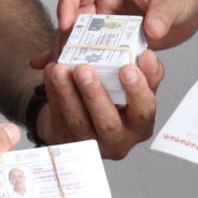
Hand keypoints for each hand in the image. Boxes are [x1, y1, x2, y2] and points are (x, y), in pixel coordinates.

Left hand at [36, 49, 163, 160]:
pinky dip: (53, 92)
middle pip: (108, 124)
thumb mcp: (131, 81)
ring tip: (60, 68)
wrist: (86, 112)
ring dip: (67, 93)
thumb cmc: (114, 94)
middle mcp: (117, 139)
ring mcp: (89, 142)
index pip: (144, 110)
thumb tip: (146, 55)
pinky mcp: (64, 139)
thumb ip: (138, 65)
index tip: (128, 68)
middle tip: (84, 70)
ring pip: (78, 121)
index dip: (138, 91)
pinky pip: (57, 116)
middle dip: (95, 95)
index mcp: (139, 124)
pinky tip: (51, 72)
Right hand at [37, 0, 197, 71]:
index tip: (66, 26)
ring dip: (73, 54)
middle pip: (74, 18)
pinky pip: (96, 50)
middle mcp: (105, 0)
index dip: (67, 6)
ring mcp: (109, 21)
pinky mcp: (116, 39)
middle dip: (66, 39)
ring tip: (64, 74)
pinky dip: (84, 61)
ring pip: (81, 37)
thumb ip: (161, 15)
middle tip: (63, 60)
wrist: (197, 3)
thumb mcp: (173, 0)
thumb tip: (151, 30)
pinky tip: (73, 76)